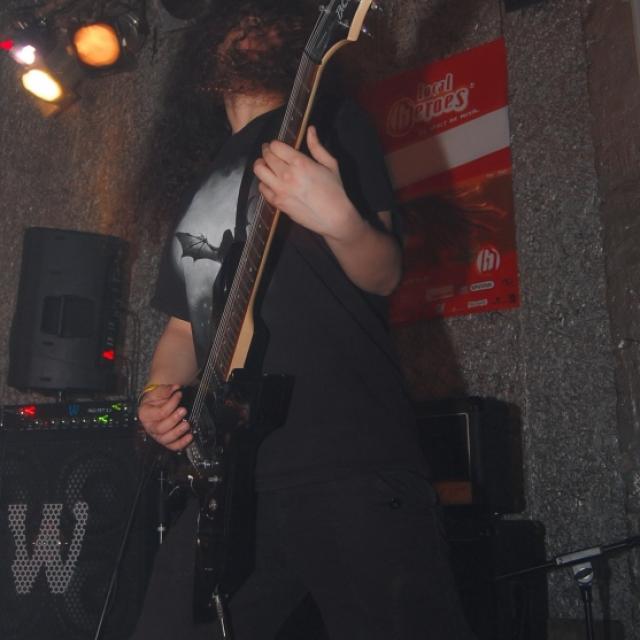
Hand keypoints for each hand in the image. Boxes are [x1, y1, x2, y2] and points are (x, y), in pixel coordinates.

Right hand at [138, 384, 191, 450]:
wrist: (156, 404)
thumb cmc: (156, 399)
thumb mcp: (157, 391)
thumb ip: (165, 390)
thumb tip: (175, 388)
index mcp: (145, 414)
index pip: (159, 413)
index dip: (171, 404)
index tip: (179, 395)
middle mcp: (150, 427)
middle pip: (160, 428)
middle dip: (174, 420)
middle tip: (184, 410)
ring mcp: (157, 435)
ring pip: (166, 439)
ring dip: (178, 432)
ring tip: (187, 424)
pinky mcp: (166, 440)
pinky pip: (172, 446)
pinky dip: (182, 443)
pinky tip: (190, 436)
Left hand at [253, 126, 366, 243]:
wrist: (334, 217)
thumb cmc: (335, 190)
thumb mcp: (330, 164)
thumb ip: (317, 146)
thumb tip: (310, 129)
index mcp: (299, 162)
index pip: (275, 146)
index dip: (275, 144)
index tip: (276, 146)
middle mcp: (286, 174)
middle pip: (266, 156)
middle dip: (266, 152)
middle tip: (269, 153)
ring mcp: (280, 189)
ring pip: (259, 170)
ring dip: (261, 165)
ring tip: (267, 166)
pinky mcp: (277, 202)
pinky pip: (262, 188)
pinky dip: (264, 182)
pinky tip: (271, 182)